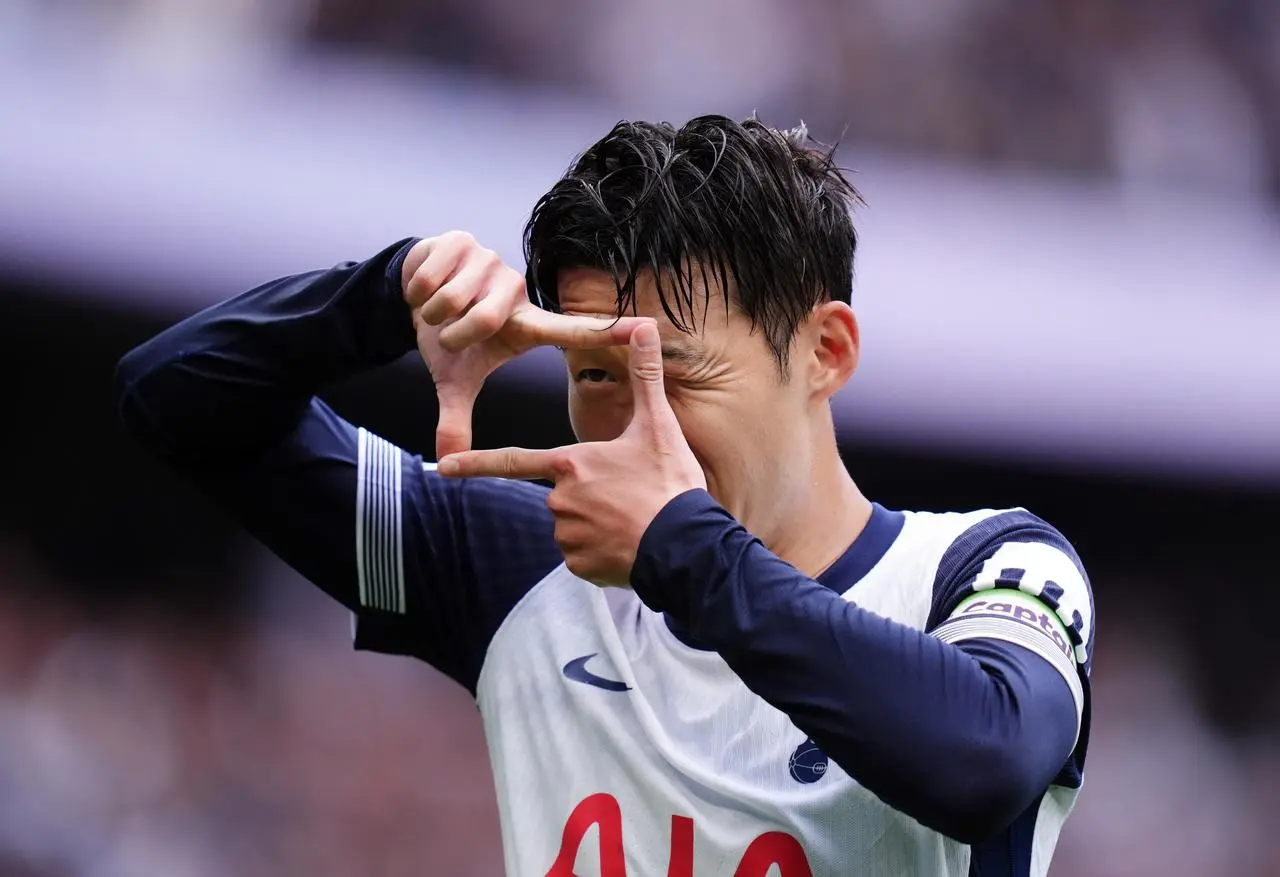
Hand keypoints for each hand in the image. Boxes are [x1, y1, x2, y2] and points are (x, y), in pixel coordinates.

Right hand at [402, 231, 643, 458]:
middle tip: (449, 334)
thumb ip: (456, 418)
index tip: (645, 328)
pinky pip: (432, 278)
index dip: (606, 331)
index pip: (571, 330)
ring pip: (454, 298)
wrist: (412, 294)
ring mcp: (492, 262)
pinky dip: (417, 292)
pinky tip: (423, 289)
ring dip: (433, 313)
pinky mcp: (462, 241)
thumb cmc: (447, 337)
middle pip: (484, 318)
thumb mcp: (454, 380)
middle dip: (454, 333)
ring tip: (437, 311)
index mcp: (526, 325)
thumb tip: (447, 461)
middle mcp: (517, 290)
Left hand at [437, 322, 707, 586]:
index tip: (443, 466)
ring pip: (573, 525)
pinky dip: (602, 551)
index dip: (474, 462)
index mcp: (570, 464)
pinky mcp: (580, 566)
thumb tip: (645, 324)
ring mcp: (567, 536)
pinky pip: (583, 555)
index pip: (511, 460)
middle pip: (562, 494)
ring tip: (633, 520)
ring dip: (597, 523)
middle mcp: (560, 500)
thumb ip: (645, 375)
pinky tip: (629, 544)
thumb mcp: (658, 424)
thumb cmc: (668, 483)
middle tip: (630, 496)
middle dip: (590, 496)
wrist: (685, 546)